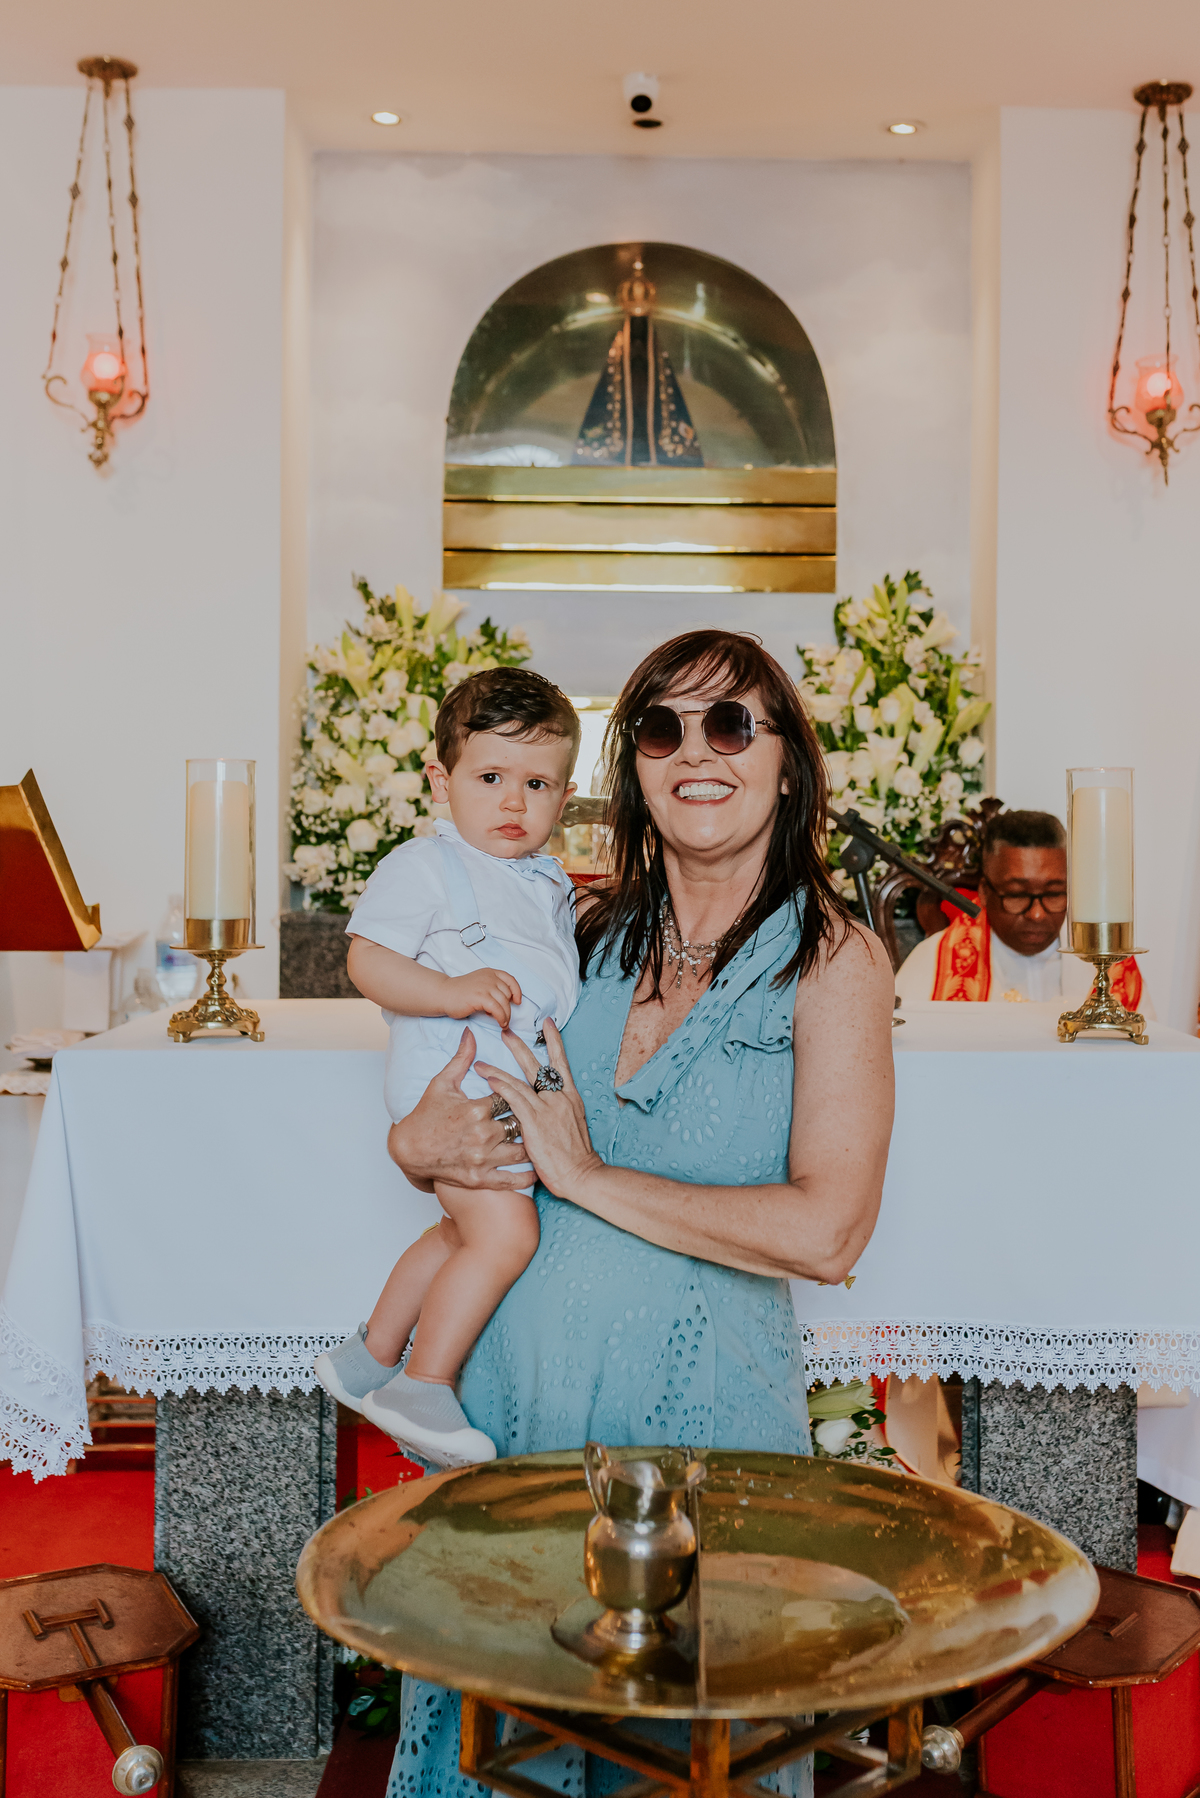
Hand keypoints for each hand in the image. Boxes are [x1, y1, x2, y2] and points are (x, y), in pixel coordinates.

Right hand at [387, 1028, 532, 1192]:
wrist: (408, 1150)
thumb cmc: (425, 1115)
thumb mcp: (442, 1083)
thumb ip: (461, 1058)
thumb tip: (471, 1034)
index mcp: (477, 1108)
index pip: (511, 1096)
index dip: (520, 1093)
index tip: (526, 1093)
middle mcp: (482, 1134)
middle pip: (521, 1123)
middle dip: (530, 1119)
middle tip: (541, 1118)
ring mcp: (482, 1158)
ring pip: (521, 1151)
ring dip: (532, 1146)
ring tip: (542, 1141)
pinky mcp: (479, 1178)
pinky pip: (511, 1179)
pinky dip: (527, 1176)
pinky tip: (536, 1171)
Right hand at [442, 968, 522, 1027]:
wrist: (443, 994)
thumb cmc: (460, 992)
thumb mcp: (480, 983)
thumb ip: (492, 987)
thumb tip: (507, 1002)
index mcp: (490, 973)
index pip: (510, 979)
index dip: (517, 991)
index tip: (517, 1002)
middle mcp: (489, 977)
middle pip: (508, 994)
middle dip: (508, 1008)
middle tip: (503, 1017)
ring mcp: (485, 986)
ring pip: (504, 1003)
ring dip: (506, 1016)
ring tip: (503, 1023)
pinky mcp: (480, 997)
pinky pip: (498, 1010)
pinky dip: (501, 1018)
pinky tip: (500, 1023)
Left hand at [474, 1019, 603, 1203]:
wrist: (581, 1174)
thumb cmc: (576, 1157)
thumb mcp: (575, 1127)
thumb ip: (561, 1113)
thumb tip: (549, 1108)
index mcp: (570, 1098)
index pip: (561, 1063)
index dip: (554, 1042)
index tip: (548, 1024)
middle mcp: (559, 1098)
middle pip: (538, 1065)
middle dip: (521, 1046)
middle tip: (506, 1031)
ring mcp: (547, 1108)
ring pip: (521, 1079)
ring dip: (501, 1066)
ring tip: (483, 1059)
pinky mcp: (535, 1121)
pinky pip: (514, 1098)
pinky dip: (501, 1085)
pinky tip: (489, 1077)